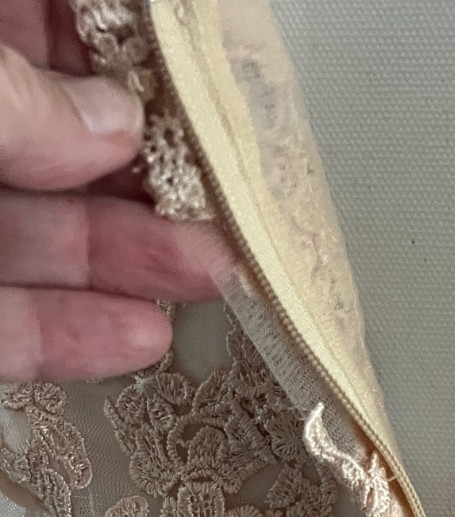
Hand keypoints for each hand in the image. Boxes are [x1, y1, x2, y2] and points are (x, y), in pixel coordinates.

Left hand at [0, 0, 229, 381]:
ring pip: (35, 235)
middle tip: (223, 189)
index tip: (195, 73)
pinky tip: (142, 334)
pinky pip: (1, 326)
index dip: (120, 41)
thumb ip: (14, 99)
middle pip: (55, 139)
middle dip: (146, 170)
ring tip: (213, 271)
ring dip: (134, 258)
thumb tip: (109, 122)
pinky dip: (70, 336)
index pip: (35, 19)